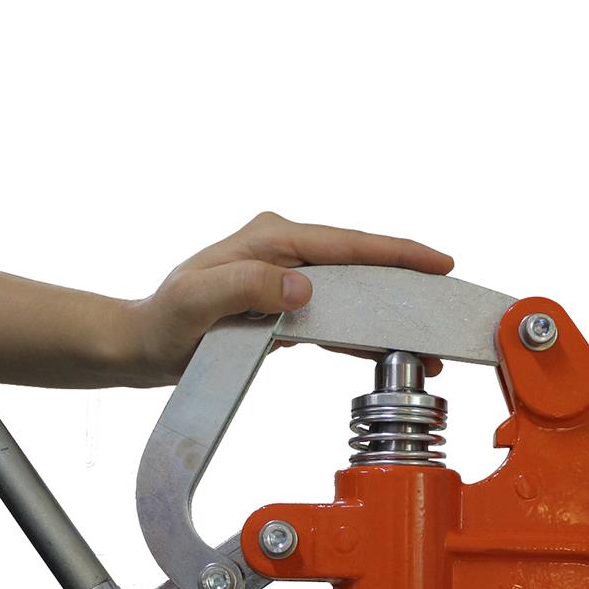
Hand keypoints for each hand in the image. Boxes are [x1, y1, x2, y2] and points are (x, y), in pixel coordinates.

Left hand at [114, 212, 454, 384]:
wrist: (142, 345)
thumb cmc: (164, 322)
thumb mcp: (198, 302)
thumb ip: (247, 287)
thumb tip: (303, 287)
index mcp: (271, 240)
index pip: (348, 243)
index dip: (397, 253)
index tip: (437, 263)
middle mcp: (283, 250)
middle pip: (361, 265)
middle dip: (406, 289)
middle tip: (445, 314)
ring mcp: (286, 275)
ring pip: (353, 292)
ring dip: (388, 317)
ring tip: (426, 346)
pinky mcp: (285, 303)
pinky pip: (334, 314)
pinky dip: (361, 332)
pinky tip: (386, 349)